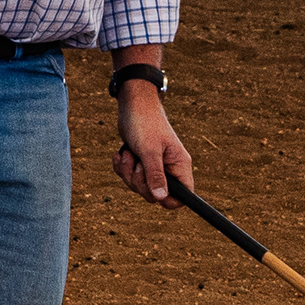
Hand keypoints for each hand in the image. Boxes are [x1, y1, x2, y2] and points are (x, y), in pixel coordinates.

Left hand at [112, 78, 191, 205]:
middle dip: (140, 182)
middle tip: (137, 164)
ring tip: (128, 154)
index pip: (184, 196)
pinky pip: (130, 177)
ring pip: (140, 186)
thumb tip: (160, 198)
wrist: (132, 104)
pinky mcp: (140, 162)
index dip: (169, 200)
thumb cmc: (145, 122)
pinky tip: (120, 154)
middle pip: (156, 195)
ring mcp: (154, 165)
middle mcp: (169, 168)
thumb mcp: (149, 150)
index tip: (153, 192)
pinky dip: (122, 167)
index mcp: (179, 165)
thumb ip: (155, 175)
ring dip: (128, 173)